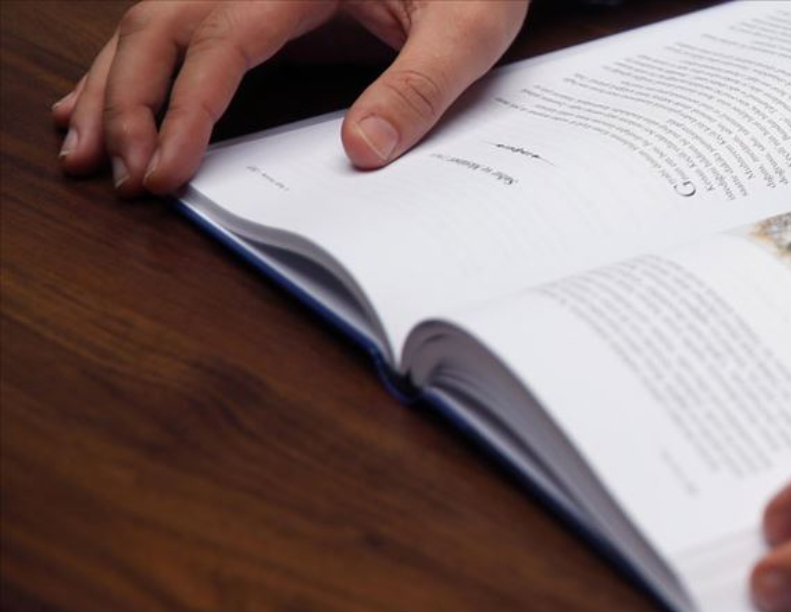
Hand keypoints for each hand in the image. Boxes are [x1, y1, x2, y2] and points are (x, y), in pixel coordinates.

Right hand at [50, 0, 528, 195]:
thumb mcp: (468, 31)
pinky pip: (181, 28)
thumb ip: (419, 88)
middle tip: (120, 176)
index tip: (166, 171)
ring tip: (83, 150)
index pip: (221, 42)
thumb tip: (362, 152)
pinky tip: (100, 100)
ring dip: (113, 85)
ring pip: (154, 20)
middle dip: (128, 102)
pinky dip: (136, 67)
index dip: (184, 109)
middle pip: (163, 24)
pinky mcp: (261, 3)